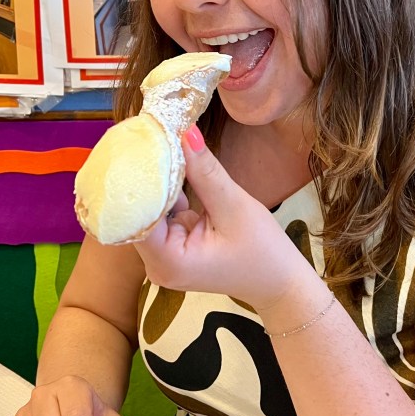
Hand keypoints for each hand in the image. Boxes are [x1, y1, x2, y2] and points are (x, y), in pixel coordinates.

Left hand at [134, 127, 317, 314]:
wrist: (279, 283)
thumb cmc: (263, 252)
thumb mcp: (234, 206)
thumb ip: (205, 172)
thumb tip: (183, 132)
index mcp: (167, 261)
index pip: (135, 214)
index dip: (139, 178)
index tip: (146, 142)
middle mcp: (155, 263)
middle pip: (138, 212)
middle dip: (147, 176)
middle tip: (153, 133)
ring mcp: (162, 256)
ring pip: (149, 210)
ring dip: (158, 181)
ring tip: (162, 143)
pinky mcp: (172, 246)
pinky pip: (162, 213)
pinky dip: (168, 191)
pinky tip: (174, 165)